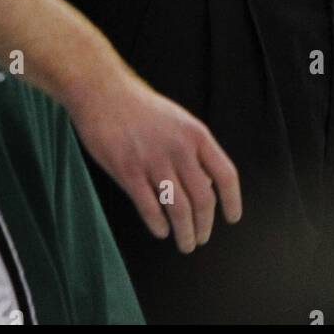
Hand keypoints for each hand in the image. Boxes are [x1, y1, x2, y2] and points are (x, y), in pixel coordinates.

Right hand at [68, 70, 241, 252]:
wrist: (102, 90)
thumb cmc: (139, 107)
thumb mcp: (178, 120)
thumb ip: (193, 150)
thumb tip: (208, 185)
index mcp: (196, 134)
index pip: (225, 174)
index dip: (232, 201)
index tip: (232, 217)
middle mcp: (179, 148)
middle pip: (203, 200)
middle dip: (204, 226)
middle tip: (200, 238)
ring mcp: (153, 160)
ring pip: (179, 210)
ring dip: (185, 233)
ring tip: (185, 243)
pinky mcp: (128, 171)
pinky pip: (150, 209)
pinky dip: (159, 226)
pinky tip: (160, 230)